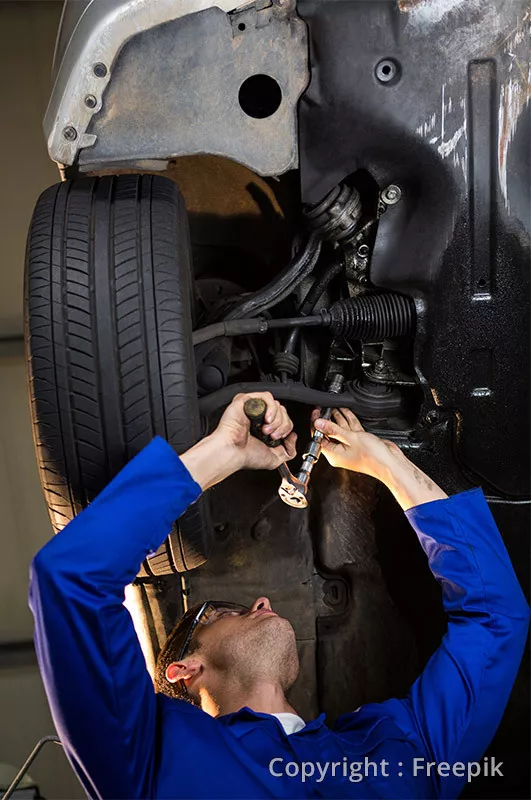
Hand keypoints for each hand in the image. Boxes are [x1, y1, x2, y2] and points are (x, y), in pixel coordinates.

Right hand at [181, 393, 296, 490]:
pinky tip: (266, 419)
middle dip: (282, 425)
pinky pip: (267, 396)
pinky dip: (271, 408)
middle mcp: (260, 418)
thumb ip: (290, 451)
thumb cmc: (245, 456)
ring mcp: (254, 408)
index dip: (286, 429)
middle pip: (283, 412)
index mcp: (266, 429)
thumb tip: (293, 437)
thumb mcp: (275, 459)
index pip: (285, 421)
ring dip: (276, 419)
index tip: (279, 439)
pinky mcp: (247, 400)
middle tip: (271, 436)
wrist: (231, 453)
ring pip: (277, 405)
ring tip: (265, 430)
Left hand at [311, 407, 398, 479]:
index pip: (320, 437)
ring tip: (332, 406)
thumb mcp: (350, 439)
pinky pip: (351, 429)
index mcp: (334, 455)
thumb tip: (319, 424)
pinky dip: (348, 420)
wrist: (390, 463)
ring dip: (338, 417)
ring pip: (341, 429)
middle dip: (327, 419)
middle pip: (330, 432)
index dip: (317, 424)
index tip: (317, 413)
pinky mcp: (360, 442)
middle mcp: (341, 452)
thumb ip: (333, 429)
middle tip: (323, 408)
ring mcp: (350, 447)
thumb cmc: (373, 457)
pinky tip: (345, 411)